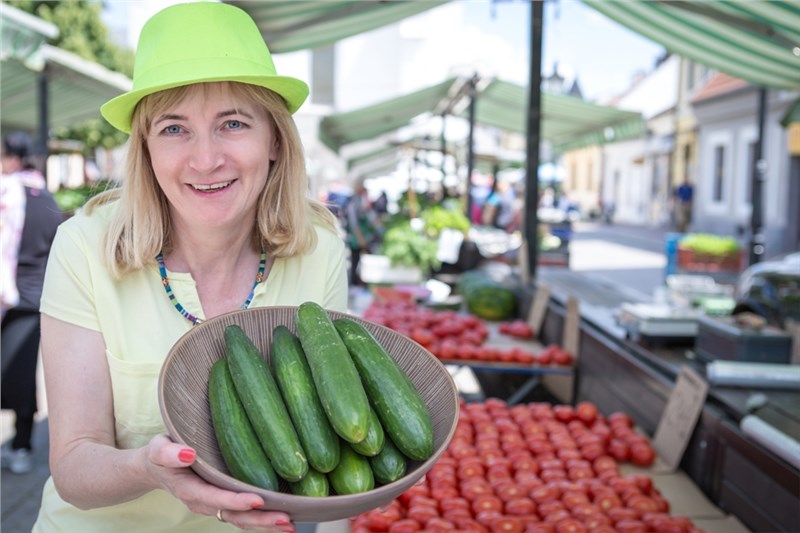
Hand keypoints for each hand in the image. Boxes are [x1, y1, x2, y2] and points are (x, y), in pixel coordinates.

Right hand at [144, 435, 294, 530]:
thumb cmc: (162, 454)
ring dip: (266, 524)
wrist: (158, 467)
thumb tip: (187, 454)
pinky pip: (244, 515)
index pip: (215, 498)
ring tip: (291, 524)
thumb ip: (167, 452)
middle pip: (234, 516)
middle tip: (286, 519)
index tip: (257, 500)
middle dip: (260, 520)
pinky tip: (284, 519)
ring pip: (242, 520)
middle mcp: (204, 502)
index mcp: (189, 490)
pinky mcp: (225, 503)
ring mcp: (215, 506)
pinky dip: (263, 519)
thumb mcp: (158, 449)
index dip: (235, 501)